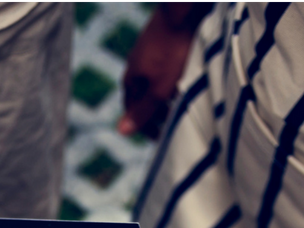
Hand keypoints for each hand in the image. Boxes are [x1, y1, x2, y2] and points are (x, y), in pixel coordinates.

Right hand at [118, 2, 207, 137]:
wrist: (182, 13)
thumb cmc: (172, 52)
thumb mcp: (160, 89)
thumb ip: (143, 111)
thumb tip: (120, 132)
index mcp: (131, 80)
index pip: (132, 111)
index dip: (145, 127)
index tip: (159, 139)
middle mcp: (135, 66)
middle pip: (142, 97)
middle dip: (155, 114)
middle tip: (170, 126)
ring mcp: (147, 52)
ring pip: (152, 82)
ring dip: (163, 97)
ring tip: (179, 106)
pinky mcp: (160, 42)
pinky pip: (162, 68)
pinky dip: (170, 80)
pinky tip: (183, 79)